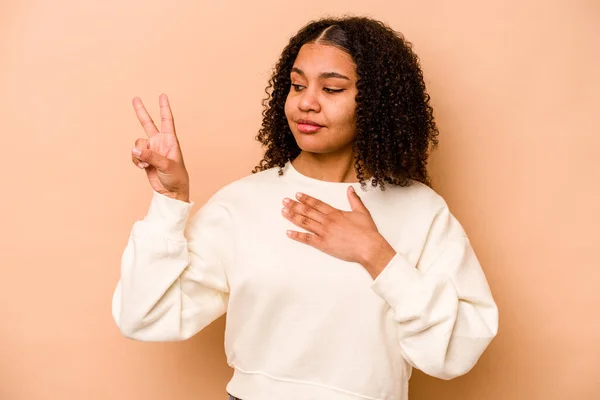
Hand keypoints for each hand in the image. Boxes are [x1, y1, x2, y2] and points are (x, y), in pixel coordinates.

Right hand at [130, 94, 189, 201]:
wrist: (171, 192)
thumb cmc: (176, 177)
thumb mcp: (166, 165)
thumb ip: (151, 156)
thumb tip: (135, 149)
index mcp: (170, 141)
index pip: (167, 120)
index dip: (164, 108)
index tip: (162, 96)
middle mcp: (160, 143)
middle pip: (148, 124)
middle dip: (141, 112)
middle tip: (135, 98)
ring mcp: (152, 150)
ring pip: (138, 143)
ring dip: (139, 153)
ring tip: (146, 164)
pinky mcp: (145, 159)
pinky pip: (135, 154)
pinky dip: (136, 160)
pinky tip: (143, 167)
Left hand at [282, 186, 396, 277]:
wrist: (368, 247)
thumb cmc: (367, 231)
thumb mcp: (362, 212)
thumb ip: (354, 200)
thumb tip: (351, 189)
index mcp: (335, 213)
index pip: (317, 203)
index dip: (306, 199)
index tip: (297, 195)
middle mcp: (327, 221)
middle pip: (308, 211)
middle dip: (295, 205)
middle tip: (285, 201)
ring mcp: (324, 232)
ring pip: (305, 222)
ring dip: (293, 216)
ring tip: (284, 211)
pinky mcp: (323, 244)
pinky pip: (307, 239)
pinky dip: (297, 235)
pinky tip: (288, 232)